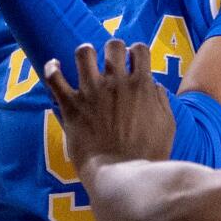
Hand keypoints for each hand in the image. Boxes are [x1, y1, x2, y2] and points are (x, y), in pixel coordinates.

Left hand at [43, 40, 174, 169]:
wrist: (123, 175)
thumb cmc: (148, 155)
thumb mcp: (167, 125)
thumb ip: (161, 100)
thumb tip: (154, 85)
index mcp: (141, 85)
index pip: (140, 50)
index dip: (136, 52)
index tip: (132, 61)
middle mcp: (117, 83)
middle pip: (113, 45)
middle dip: (112, 48)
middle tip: (109, 60)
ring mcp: (92, 92)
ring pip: (84, 52)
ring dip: (85, 53)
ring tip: (85, 60)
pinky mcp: (71, 106)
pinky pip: (54, 78)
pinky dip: (52, 68)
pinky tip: (54, 66)